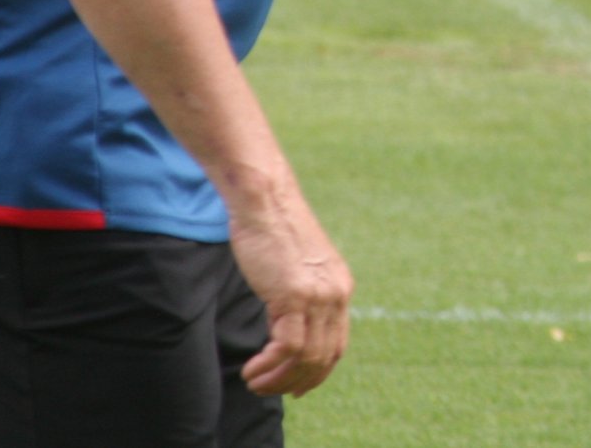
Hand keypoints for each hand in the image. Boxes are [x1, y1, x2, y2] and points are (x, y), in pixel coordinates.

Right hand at [229, 184, 353, 395]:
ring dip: (278, 379)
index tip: (296, 387)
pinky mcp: (295, 295)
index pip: (337, 344)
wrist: (265, 200)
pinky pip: (288, 348)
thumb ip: (301, 294)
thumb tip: (288, 325)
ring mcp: (318, 295)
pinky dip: (269, 366)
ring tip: (254, 381)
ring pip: (307, 358)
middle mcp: (336, 293)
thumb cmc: (272, 230)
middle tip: (267, 389)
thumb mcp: (297, 267)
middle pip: (324, 357)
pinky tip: (251, 369)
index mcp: (340, 286)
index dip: (317, 372)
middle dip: (295, 382)